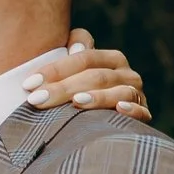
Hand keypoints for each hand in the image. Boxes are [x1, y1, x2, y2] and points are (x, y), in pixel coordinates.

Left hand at [24, 28, 150, 121]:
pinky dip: (133, 109)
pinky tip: (119, 109)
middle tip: (36, 100)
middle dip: (64, 88)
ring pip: (118, 92)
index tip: (28, 84)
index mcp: (110, 59)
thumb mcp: (73, 70)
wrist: (104, 125)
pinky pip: (142, 111)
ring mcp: (136, 94)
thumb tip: (76, 48)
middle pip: (95, 76)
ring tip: (75, 103)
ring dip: (97, 98)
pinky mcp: (144, 115)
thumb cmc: (80, 92)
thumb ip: (71, 49)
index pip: (83, 58)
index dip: (55, 69)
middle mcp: (126, 74)